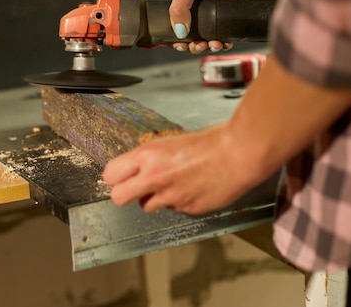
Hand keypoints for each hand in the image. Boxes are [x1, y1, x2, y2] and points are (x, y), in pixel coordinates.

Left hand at [102, 123, 255, 214]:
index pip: (110, 175)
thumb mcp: (170, 141)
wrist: (239, 153)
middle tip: (137, 187)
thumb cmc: (210, 141)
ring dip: (154, 198)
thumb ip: (151, 157)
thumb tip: (138, 166)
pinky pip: (173, 209)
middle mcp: (154, 177)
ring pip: (146, 207)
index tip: (122, 175)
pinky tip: (192, 188)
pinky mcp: (187, 209)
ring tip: (172, 184)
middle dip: (125, 193)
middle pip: (118, 198)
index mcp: (147, 155)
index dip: (116, 176)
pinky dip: (178, 201)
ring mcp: (170, 196)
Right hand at [167, 0, 283, 53]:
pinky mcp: (225, 18)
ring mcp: (210, 15)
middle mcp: (195, 9)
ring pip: (205, 38)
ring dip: (207, 46)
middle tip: (198, 45)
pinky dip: (221, 43)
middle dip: (192, 45)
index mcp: (182, 1)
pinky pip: (221, 36)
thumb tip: (179, 31)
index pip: (172, 24)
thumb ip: (179, 7)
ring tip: (213, 44)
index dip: (174, 38)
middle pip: (189, 36)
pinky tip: (223, 42)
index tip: (180, 44)